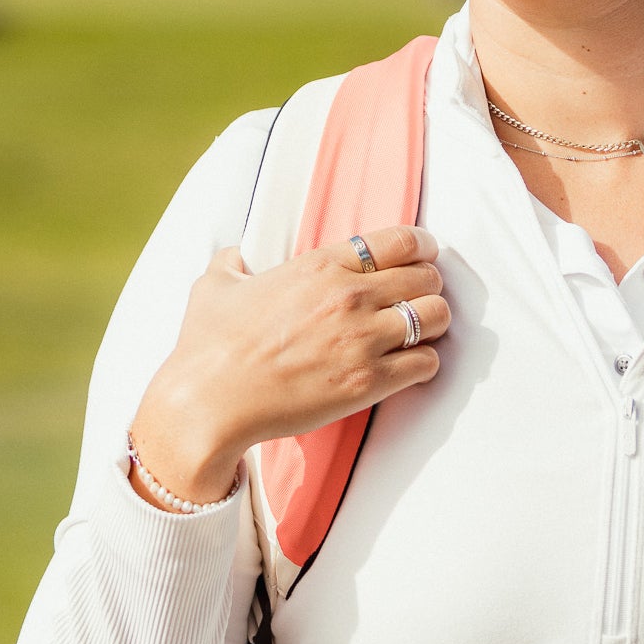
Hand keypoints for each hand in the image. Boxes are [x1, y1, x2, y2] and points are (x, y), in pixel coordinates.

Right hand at [129, 225, 447, 507]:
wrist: (207, 403)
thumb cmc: (208, 346)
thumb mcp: (215, 287)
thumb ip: (231, 264)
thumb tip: (231, 256)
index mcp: (321, 264)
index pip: (399, 239)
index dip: (421, 246)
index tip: (424, 254)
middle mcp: (350, 295)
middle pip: (426, 276)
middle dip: (429, 286)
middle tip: (420, 297)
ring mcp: (362, 338)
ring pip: (435, 316)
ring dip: (434, 323)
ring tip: (422, 332)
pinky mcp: (367, 382)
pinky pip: (425, 363)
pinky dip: (425, 364)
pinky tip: (411, 367)